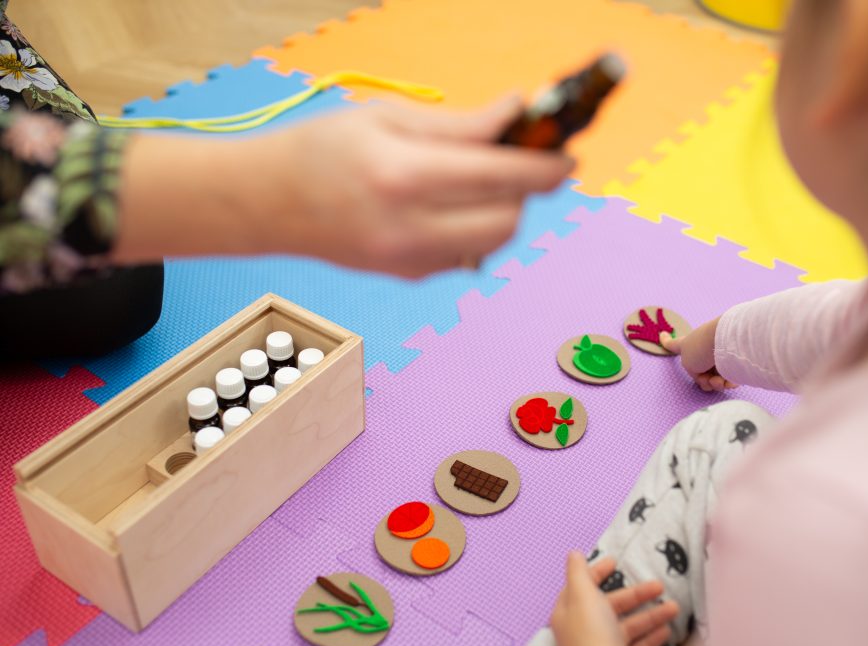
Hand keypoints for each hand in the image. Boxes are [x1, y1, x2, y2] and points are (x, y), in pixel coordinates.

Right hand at [279, 97, 574, 276]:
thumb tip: (517, 112)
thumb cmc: (321, 149)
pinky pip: (466, 254)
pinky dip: (474, 228)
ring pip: (493, 243)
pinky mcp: (409, 277)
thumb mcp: (387, 117)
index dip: (544, 167)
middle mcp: (409, 228)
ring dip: (503, 211)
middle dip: (526, 191)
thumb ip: (459, 123)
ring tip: (477, 181)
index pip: (499, 176)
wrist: (266, 204)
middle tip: (518, 163)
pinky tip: (445, 205)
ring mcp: (409, 262)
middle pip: (507, 219)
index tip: (568, 156)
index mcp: (403, 176)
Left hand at [550, 552, 679, 645]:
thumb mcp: (582, 596)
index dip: (596, 572)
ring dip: (651, 615)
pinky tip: (666, 630)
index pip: (581, 587)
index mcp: (568, 613)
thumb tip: (573, 553)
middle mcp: (582, 631)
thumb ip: (578, 573)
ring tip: (674, 607)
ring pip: (627, 626)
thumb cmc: (592, 634)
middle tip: (659, 585)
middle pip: (610, 606)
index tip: (615, 561)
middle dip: (636, 595)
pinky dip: (651, 637)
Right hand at [660, 317, 738, 391]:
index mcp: (687, 346)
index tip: (662, 335)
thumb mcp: (687, 364)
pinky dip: (728, 382)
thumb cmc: (701, 348)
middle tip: (708, 380)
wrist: (725, 340)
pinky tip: (730, 380)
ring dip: (715, 384)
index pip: (674, 344)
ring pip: (715, 379)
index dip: (667, 342)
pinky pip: (730, 378)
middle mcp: (703, 349)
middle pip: (700, 373)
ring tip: (719, 381)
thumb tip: (714, 377)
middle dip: (704, 382)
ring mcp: (718, 354)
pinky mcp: (733, 360)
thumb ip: (695, 374)